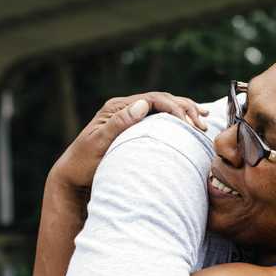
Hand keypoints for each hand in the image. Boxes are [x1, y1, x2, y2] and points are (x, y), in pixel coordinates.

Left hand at [50, 93, 209, 192]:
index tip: (188, 122)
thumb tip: (143, 104)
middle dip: (184, 108)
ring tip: (202, 120)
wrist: (72, 176)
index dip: (173, 107)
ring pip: (164, 106)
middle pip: (161, 99)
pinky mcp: (135, 128)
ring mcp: (130, 117)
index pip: (152, 99)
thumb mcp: (99, 143)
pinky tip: (190, 122)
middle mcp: (124, 108)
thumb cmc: (83, 164)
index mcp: (116, 108)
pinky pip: (160, 118)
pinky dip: (177, 118)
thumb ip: (119, 123)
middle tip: (201, 123)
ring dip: (184, 111)